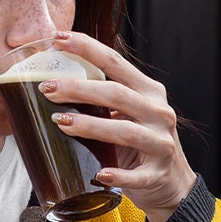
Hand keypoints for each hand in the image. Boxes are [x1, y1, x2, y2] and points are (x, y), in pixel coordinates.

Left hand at [45, 30, 196, 221]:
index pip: (116, 63)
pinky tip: (100, 174)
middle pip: (117, 94)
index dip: (87, 48)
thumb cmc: (142, 142)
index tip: (57, 39)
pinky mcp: (157, 174)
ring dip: (91, 126)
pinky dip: (119, 175)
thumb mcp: (130, 113)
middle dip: (79, 88)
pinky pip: (137, 175)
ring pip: (126, 131)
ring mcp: (160, 143)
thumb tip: (54, 81)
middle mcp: (159, 112)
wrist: (174, 183)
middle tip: (46, 88)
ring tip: (60, 122)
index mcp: (149, 92)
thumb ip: (105, 97)